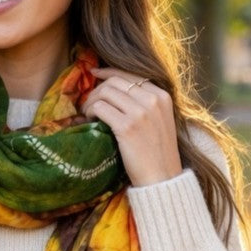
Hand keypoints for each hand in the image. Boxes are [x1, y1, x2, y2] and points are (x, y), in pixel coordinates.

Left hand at [83, 68, 182, 185]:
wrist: (163, 178)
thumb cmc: (158, 154)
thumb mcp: (159, 121)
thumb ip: (145, 104)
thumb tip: (116, 91)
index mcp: (162, 96)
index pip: (130, 74)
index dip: (109, 72)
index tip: (95, 73)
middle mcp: (152, 100)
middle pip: (115, 82)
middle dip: (97, 90)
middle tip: (89, 104)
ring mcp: (140, 112)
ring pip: (105, 92)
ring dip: (91, 101)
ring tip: (88, 114)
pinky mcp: (127, 127)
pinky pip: (100, 108)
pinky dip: (91, 112)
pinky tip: (90, 121)